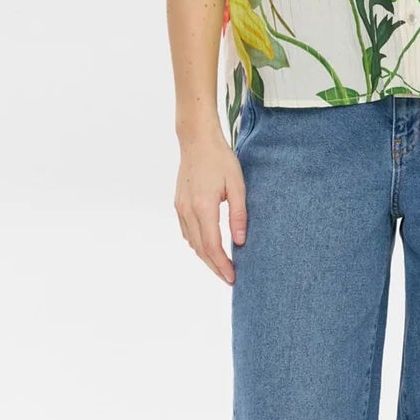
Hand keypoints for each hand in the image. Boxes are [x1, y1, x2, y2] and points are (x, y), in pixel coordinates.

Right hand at [174, 129, 247, 284]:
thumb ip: (239, 215)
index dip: (222, 265)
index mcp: (203, 207)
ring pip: (191, 242)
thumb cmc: (220, 159)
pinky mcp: (178, 204)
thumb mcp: (237, 186)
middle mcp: (188, 210)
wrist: (196, 140)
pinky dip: (197, 244)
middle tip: (229, 279)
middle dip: (215, 267)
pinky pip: (186, 232)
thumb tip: (241, 241)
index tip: (233, 277)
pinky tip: (209, 247)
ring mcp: (180, 208)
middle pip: (200, 249)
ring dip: (206, 257)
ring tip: (222, 266)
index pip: (212, 246)